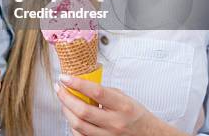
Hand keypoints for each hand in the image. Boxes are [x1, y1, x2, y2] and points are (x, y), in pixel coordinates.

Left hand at [55, 74, 187, 135]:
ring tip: (63, 101)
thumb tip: (80, 83)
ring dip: (66, 111)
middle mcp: (115, 122)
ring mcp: (109, 135)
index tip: (65, 77)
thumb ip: (103, 91)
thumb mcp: (123, 97)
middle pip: (83, 111)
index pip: (96, 92)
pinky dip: (73, 125)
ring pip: (78, 125)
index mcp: (122, 106)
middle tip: (59, 88)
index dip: (77, 83)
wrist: (149, 134)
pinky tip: (72, 116)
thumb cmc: (135, 114)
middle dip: (65, 98)